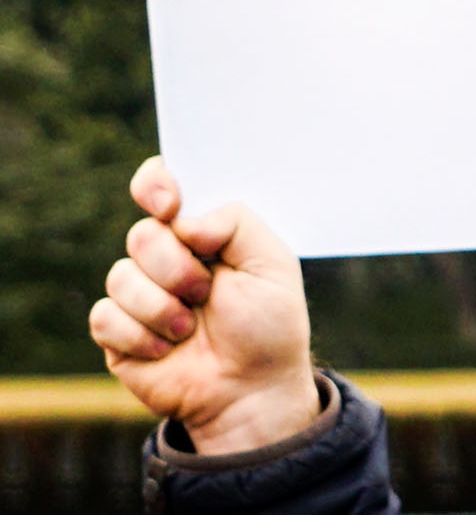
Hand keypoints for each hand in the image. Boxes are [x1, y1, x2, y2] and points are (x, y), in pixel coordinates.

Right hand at [89, 157, 319, 453]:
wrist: (251, 390)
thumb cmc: (268, 325)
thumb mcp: (272, 264)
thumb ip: (236, 223)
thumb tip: (183, 220)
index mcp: (200, 232)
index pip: (161, 186)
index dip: (155, 185)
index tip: (168, 204)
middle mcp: (165, 256)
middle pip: (142, 234)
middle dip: (175, 267)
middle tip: (206, 292)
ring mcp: (137, 293)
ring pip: (120, 276)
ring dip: (162, 307)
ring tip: (191, 329)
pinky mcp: (116, 332)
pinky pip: (104, 316)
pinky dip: (140, 336)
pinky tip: (167, 350)